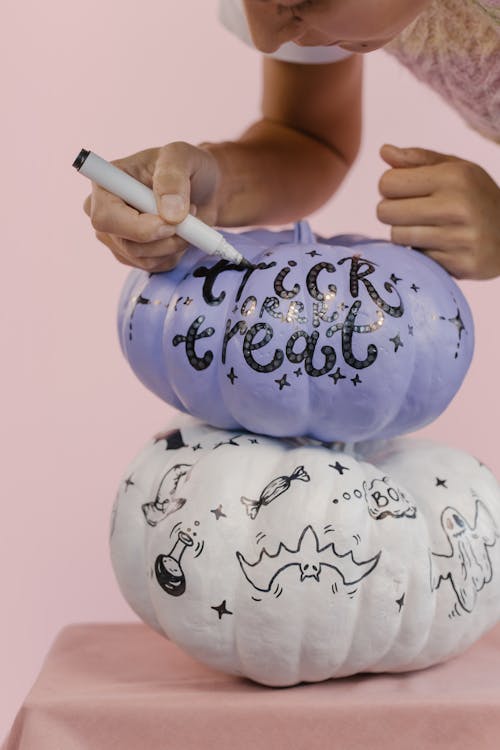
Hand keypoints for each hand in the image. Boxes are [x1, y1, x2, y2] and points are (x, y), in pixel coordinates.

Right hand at [83, 143, 219, 271]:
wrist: (203, 189)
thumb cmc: (187, 167)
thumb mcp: (182, 157)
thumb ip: (173, 178)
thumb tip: (169, 214)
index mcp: (106, 184)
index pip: (105, 217)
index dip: (138, 227)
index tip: (170, 222)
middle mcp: (105, 213)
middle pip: (126, 244)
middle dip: (165, 239)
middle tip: (190, 218)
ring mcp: (116, 237)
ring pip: (144, 259)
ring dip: (175, 244)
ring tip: (189, 219)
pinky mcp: (133, 255)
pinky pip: (155, 266)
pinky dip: (175, 253)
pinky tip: (182, 233)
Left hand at [377, 145, 499, 279]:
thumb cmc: (477, 197)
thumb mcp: (456, 169)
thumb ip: (418, 159)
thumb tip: (384, 151)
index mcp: (453, 176)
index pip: (388, 183)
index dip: (391, 187)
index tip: (405, 191)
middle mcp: (456, 206)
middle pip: (385, 212)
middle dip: (393, 212)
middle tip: (413, 212)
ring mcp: (458, 238)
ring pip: (397, 236)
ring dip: (405, 234)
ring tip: (427, 229)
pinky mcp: (459, 264)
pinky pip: (416, 258)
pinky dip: (422, 253)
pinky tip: (440, 246)